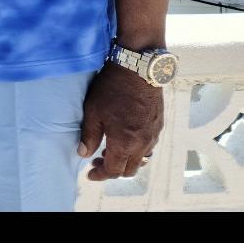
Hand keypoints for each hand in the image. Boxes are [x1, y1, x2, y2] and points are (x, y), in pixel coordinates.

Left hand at [78, 59, 163, 179]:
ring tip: (111, 150)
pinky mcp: (159, 123)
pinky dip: (137, 149)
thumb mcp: (94, 111)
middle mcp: (143, 143)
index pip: (113, 171)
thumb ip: (89, 136)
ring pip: (142, 159)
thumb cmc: (112, 88)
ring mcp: (153, 134)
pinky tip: (127, 138)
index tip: (90, 174)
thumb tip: (84, 154)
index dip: (100, 175)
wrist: (138, 67)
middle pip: (129, 169)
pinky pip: (149, 146)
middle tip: (98, 161)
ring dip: (127, 160)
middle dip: (113, 170)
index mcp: (125, 143)